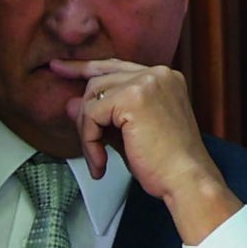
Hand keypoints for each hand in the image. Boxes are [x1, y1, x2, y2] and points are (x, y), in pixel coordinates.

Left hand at [49, 59, 241, 242]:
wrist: (187, 181)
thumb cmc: (167, 165)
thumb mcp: (129, 134)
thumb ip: (103, 115)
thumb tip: (70, 104)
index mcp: (162, 78)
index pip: (115, 66)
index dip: (84, 69)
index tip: (59, 68)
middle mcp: (157, 73)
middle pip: (99, 81)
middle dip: (85, 116)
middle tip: (87, 146)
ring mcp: (146, 82)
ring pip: (92, 98)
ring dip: (88, 133)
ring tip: (98, 159)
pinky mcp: (134, 98)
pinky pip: (92, 114)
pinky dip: (90, 142)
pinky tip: (100, 163)